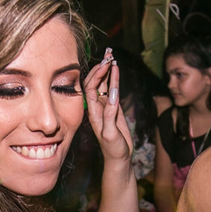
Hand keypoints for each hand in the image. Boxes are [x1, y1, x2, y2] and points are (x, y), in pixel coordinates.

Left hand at [83, 48, 132, 163]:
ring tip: (112, 56)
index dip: (97, 74)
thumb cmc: (113, 148)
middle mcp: (97, 107)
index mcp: (93, 111)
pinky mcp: (113, 109)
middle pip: (96, 82)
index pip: (91, 87)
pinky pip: (112, 90)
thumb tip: (113, 94)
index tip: (107, 64)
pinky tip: (116, 70)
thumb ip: (111, 114)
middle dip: (101, 67)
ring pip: (104, 84)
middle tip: (109, 54)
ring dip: (108, 70)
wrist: (119, 158)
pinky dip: (114, 79)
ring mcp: (105, 107)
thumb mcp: (111, 133)